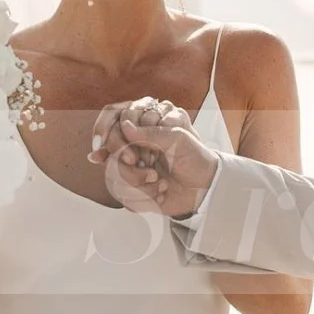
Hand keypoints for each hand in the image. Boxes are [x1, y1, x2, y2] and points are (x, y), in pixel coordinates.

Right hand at [90, 100, 218, 216]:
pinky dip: (143, 196)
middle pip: (109, 148)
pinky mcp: (130, 184)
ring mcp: (129, 162)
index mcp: (144, 120)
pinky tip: (159, 191)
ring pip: (113, 172)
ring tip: (160, 180)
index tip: (129, 157)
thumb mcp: (179, 139)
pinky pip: (121, 192)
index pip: (113, 117)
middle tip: (148, 165)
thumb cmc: (195, 158)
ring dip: (139, 181)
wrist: (204, 188)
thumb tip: (125, 126)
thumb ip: (152, 132)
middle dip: (129, 164)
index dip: (114, 137)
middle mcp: (132, 139)